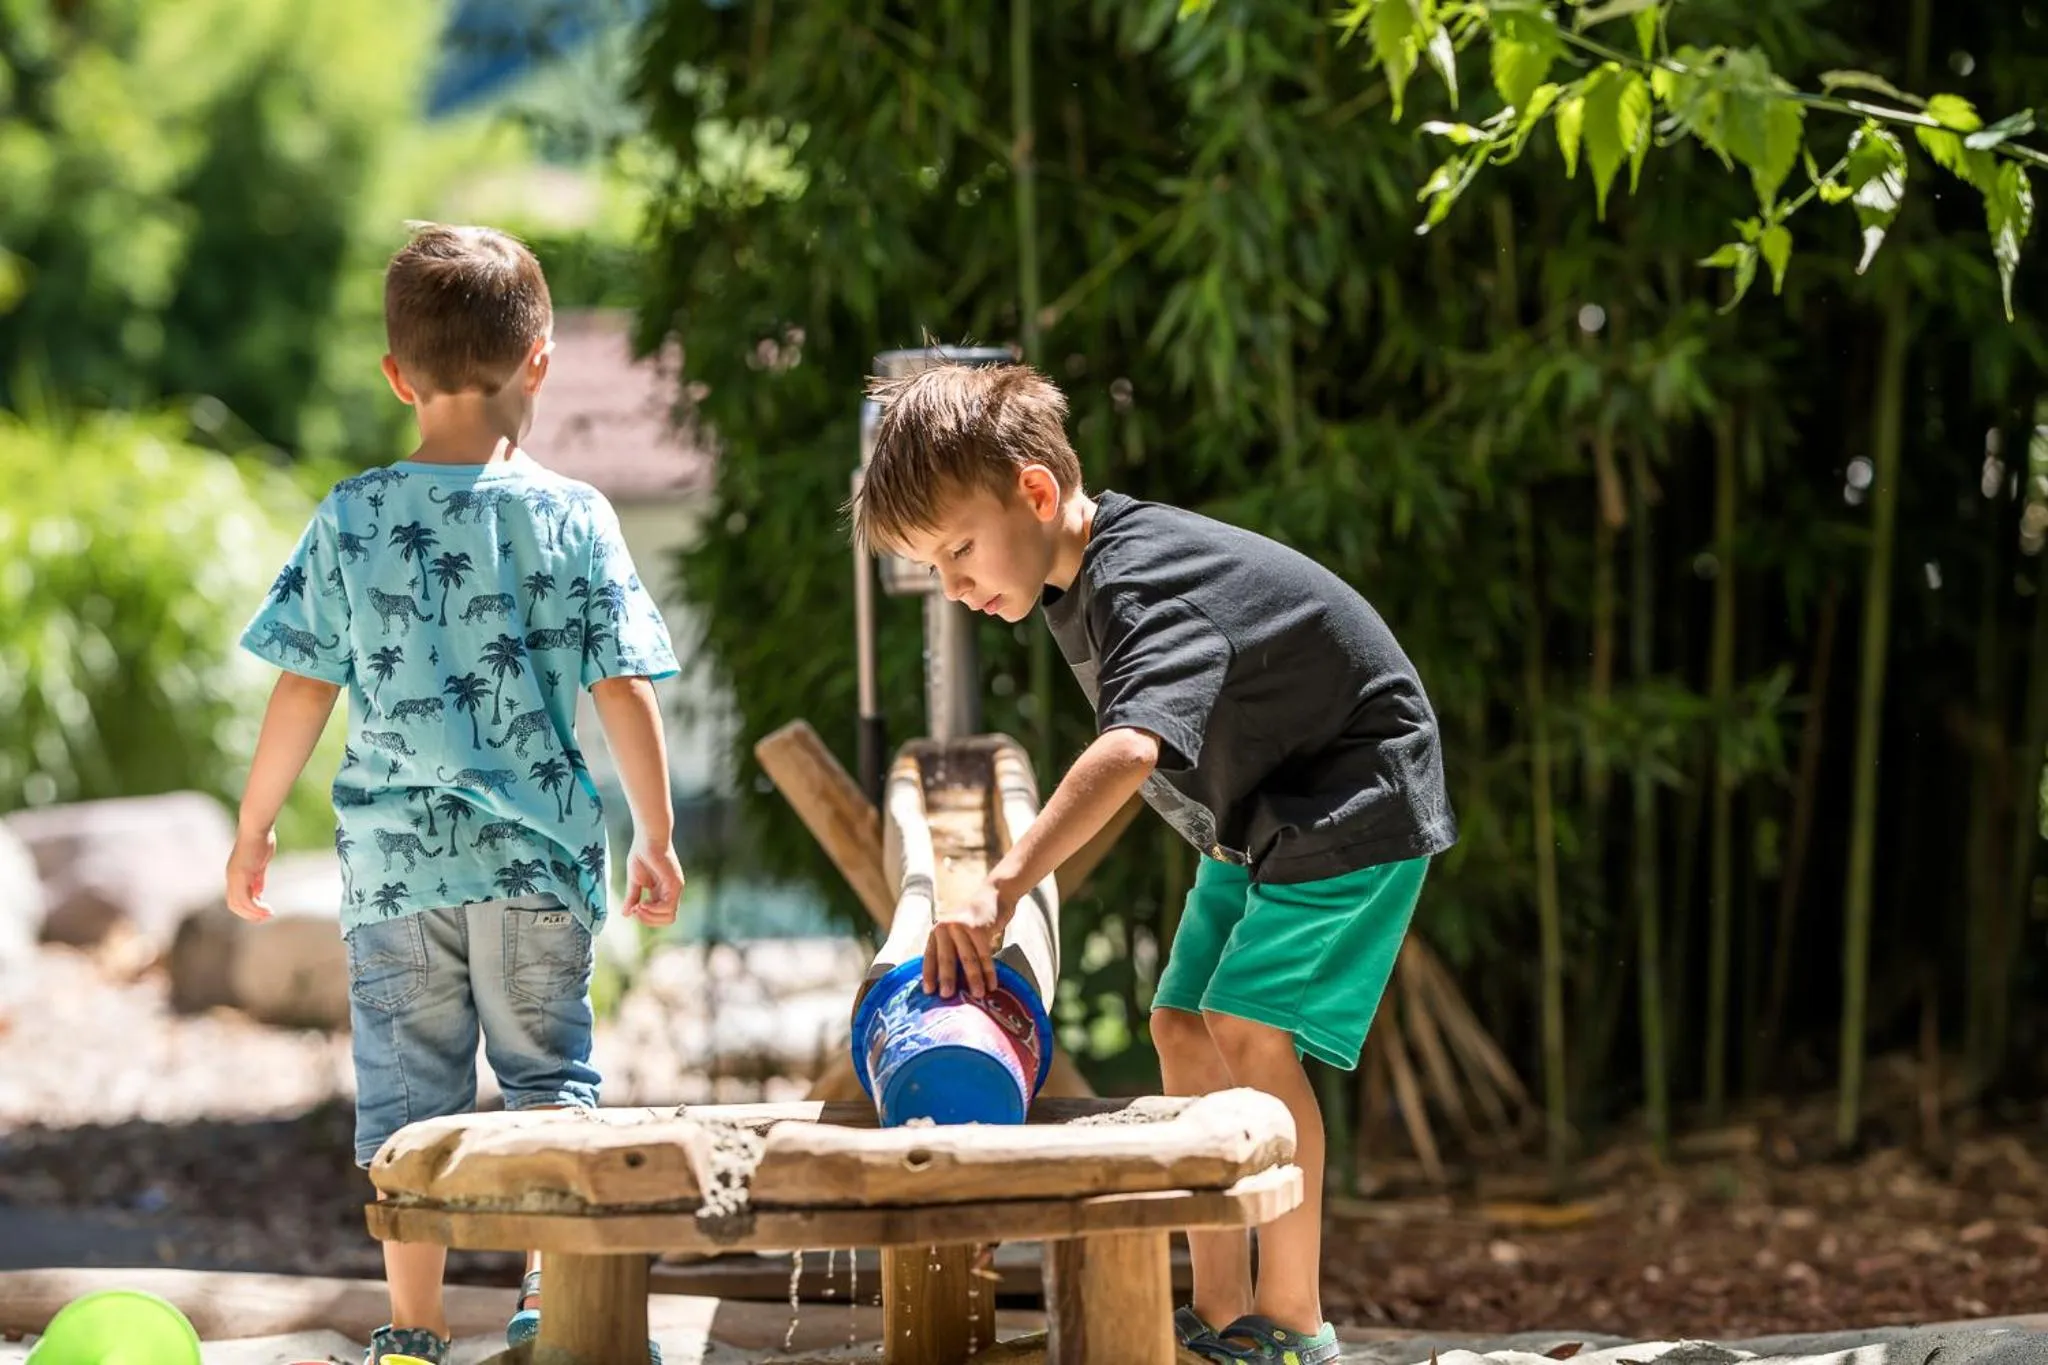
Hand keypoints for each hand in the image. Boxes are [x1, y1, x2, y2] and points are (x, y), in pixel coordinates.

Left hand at [224, 827, 277, 922]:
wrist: (256, 828)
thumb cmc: (260, 841)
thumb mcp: (260, 864)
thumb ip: (258, 879)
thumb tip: (258, 893)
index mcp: (235, 875)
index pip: (236, 898)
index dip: (247, 908)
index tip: (263, 911)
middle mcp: (231, 877)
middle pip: (234, 905)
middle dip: (249, 914)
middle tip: (265, 917)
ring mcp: (234, 876)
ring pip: (238, 904)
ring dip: (253, 913)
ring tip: (268, 915)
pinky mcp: (241, 875)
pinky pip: (245, 898)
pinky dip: (255, 907)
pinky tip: (266, 908)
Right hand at [622, 838, 683, 925]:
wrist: (647, 837)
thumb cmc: (642, 854)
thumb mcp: (635, 881)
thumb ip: (633, 897)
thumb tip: (625, 914)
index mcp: (662, 892)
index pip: (660, 916)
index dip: (647, 918)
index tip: (633, 909)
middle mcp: (671, 892)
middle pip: (667, 919)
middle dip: (649, 920)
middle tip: (636, 910)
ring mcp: (675, 888)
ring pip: (670, 916)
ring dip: (650, 916)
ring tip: (639, 907)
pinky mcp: (675, 883)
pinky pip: (668, 906)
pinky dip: (654, 909)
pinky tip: (643, 903)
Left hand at [923, 879, 1014, 998]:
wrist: (995, 893)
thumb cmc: (976, 918)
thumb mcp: (958, 930)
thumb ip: (952, 948)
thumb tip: (949, 981)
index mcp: (938, 930)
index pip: (929, 955)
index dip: (929, 974)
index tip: (928, 992)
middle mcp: (946, 927)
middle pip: (946, 959)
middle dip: (947, 979)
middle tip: (947, 997)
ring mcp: (962, 926)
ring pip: (968, 959)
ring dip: (974, 979)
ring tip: (977, 996)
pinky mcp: (979, 928)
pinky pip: (985, 955)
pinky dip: (989, 972)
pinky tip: (992, 984)